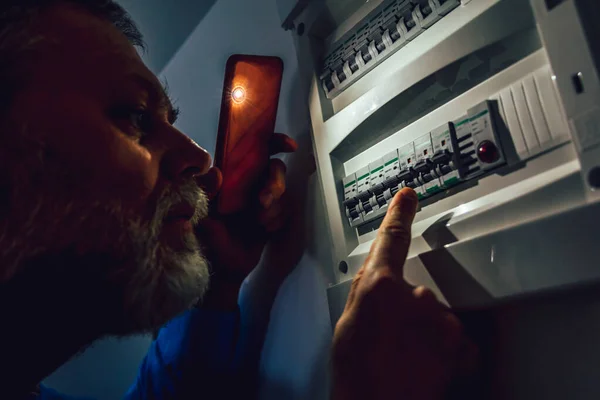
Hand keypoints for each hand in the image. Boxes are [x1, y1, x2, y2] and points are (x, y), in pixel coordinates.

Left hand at [195, 133, 297, 309]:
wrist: (222, 267)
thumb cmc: (205, 237)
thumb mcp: (200, 214)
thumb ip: (206, 192)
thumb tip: (217, 172)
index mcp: (231, 174)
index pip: (253, 148)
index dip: (274, 141)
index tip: (288, 146)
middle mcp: (249, 182)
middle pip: (276, 169)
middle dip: (275, 185)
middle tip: (263, 203)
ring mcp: (262, 198)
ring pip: (282, 192)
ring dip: (275, 207)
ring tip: (259, 223)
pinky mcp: (273, 215)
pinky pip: (286, 210)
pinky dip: (277, 220)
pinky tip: (265, 230)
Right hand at [331, 188, 477, 399]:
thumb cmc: (356, 375)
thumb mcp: (347, 325)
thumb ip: (365, 293)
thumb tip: (376, 279)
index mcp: (379, 287)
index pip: (392, 238)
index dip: (400, 213)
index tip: (409, 197)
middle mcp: (414, 296)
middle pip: (415, 292)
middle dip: (406, 312)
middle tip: (390, 341)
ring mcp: (440, 320)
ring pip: (435, 316)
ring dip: (425, 334)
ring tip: (405, 359)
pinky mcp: (460, 344)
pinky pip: (455, 339)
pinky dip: (445, 351)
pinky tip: (424, 366)